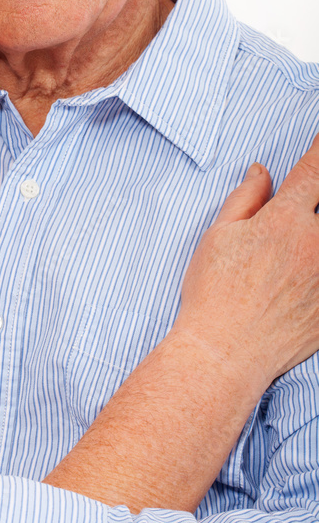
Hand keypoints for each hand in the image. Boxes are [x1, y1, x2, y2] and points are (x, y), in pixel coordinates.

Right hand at [176, 135, 318, 382]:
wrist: (226, 352)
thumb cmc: (214, 292)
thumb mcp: (219, 235)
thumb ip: (246, 199)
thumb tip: (262, 171)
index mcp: (285, 221)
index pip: (313, 171)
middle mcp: (316, 244)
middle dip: (317, 200)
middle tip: (300, 214)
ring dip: (316, 231)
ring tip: (298, 246)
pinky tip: (305, 269)